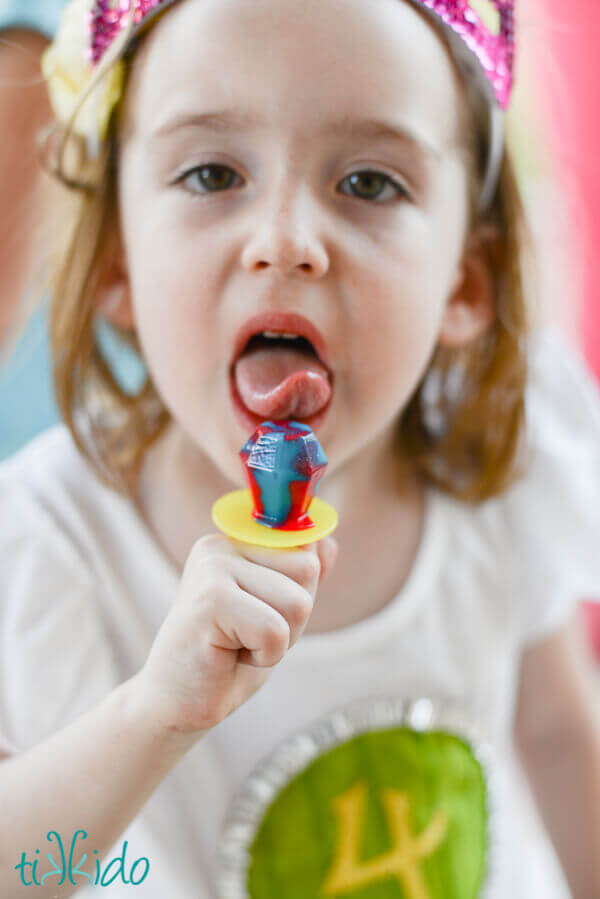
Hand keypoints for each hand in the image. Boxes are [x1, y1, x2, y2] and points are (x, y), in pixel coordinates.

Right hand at [138, 533, 338, 735]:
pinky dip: (264, 656)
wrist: (175, 703)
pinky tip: (229, 657)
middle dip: (292, 617)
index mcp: (235, 540)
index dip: (297, 597)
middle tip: (248, 635)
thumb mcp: (275, 611)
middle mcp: (222, 545)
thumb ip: (299, 576)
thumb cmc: (227, 658)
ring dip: (279, 639)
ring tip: (238, 645)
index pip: (308, 550)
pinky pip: (276, 631)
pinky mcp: (210, 600)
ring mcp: (213, 568)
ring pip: (298, 601)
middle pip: (307, 570)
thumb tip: (329, 541)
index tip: (256, 615)